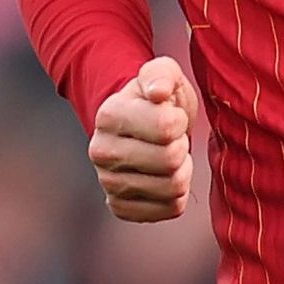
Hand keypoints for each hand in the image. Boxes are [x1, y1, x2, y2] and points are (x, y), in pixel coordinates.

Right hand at [87, 57, 192, 221]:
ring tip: (170, 157)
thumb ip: (162, 74)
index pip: (166, 127)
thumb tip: (158, 92)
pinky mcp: (122, 209)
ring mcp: (108, 184)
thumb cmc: (158, 100)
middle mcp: (100, 152)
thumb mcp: (163, 74)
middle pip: (170, 160)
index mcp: (108, 115)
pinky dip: (178, 194)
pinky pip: (171, 209)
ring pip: (173, 188)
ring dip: (182, 171)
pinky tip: (164, 178)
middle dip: (182, 147)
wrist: (143, 131)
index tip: (171, 116)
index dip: (179, 120)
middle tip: (173, 139)